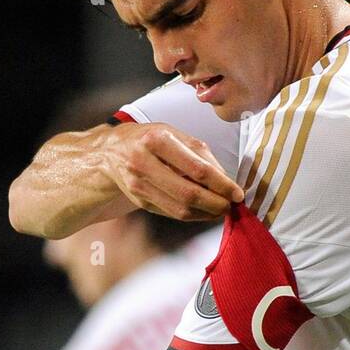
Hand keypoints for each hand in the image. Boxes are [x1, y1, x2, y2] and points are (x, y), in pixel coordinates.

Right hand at [102, 122, 242, 219]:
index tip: (238, 193)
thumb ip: (200, 154)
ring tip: (221, 209)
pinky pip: (172, 213)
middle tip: (231, 205)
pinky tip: (204, 211)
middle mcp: (144, 162)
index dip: (222, 184)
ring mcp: (139, 185)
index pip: (198, 169)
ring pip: (180, 209)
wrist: (111, 152)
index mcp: (158, 140)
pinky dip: (193, 215)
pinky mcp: (139, 201)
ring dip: (206, 213)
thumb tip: (226, 179)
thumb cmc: (150, 139)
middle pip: (189, 193)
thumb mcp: (174, 134)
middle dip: (216, 203)